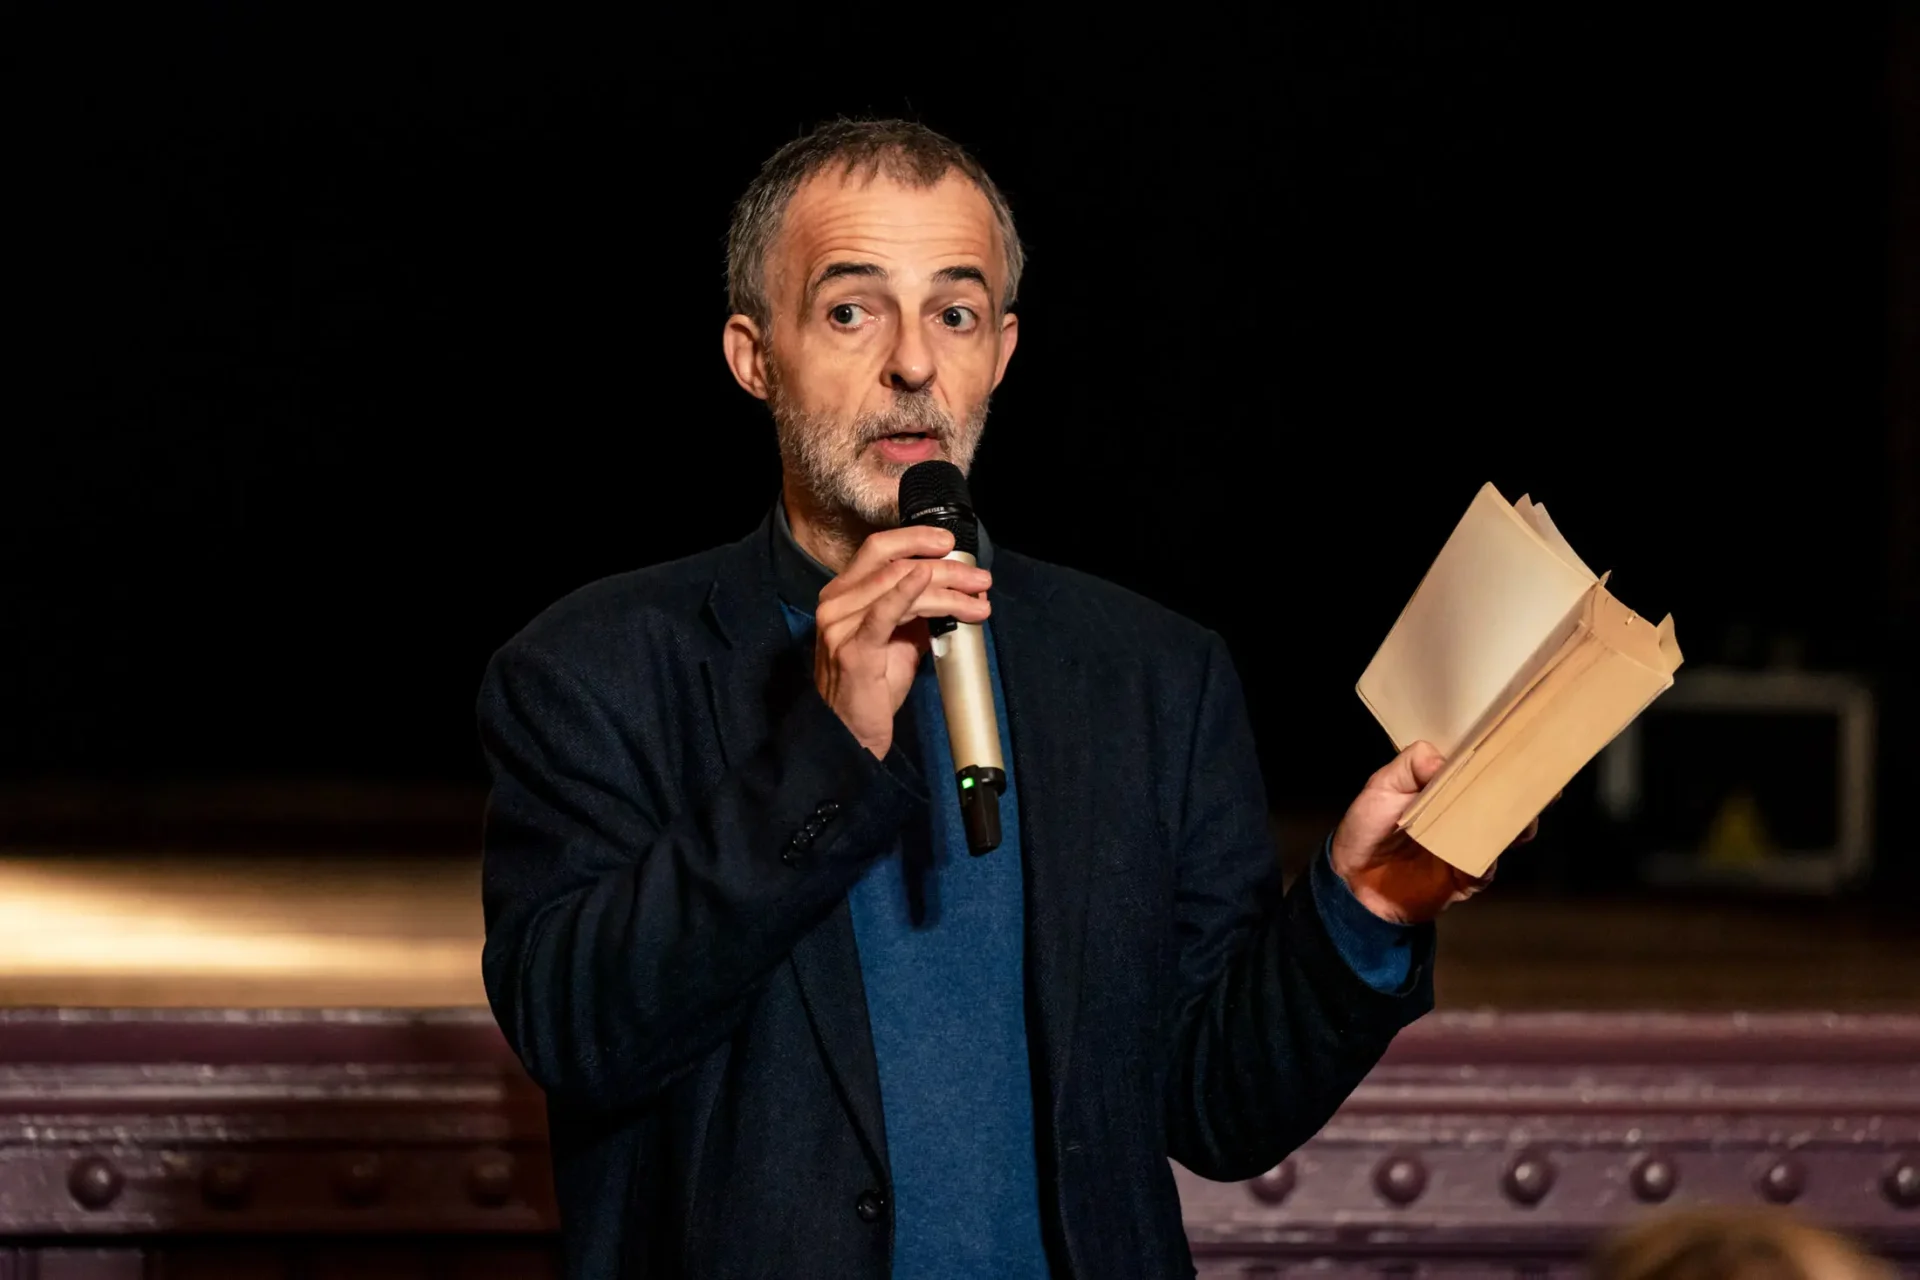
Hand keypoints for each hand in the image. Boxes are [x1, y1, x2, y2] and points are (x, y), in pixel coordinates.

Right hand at [812, 526, 990, 757]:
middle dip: (946, 569)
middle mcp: (836, 602)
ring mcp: (840, 625)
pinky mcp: (852, 649)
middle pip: (896, 566)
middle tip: (979, 578)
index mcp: (844, 593)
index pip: (880, 549)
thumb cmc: (873, 687)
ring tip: (977, 597)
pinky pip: (883, 614)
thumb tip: (955, 591)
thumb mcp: (898, 639)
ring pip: (899, 586)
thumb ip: (917, 611)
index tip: (950, 543)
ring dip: (947, 589)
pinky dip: (906, 593)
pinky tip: (926, 580)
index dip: (916, 539)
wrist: (851, 733)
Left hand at [1328, 741, 1550, 924]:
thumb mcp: (1382, 787)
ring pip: (1505, 834)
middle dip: (1524, 793)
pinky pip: (1486, 867)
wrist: (1355, 883)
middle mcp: (1464, 815)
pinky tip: (1486, 853)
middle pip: (1504, 801)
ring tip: (1521, 818)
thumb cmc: (1367, 828)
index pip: (1480, 771)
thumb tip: (1445, 761)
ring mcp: (1468, 845)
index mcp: (1446, 789)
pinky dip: (1487, 859)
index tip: (1519, 748)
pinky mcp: (1466, 876)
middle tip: (1536, 785)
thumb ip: (1411, 766)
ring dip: (1517, 825)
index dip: (1500, 761)